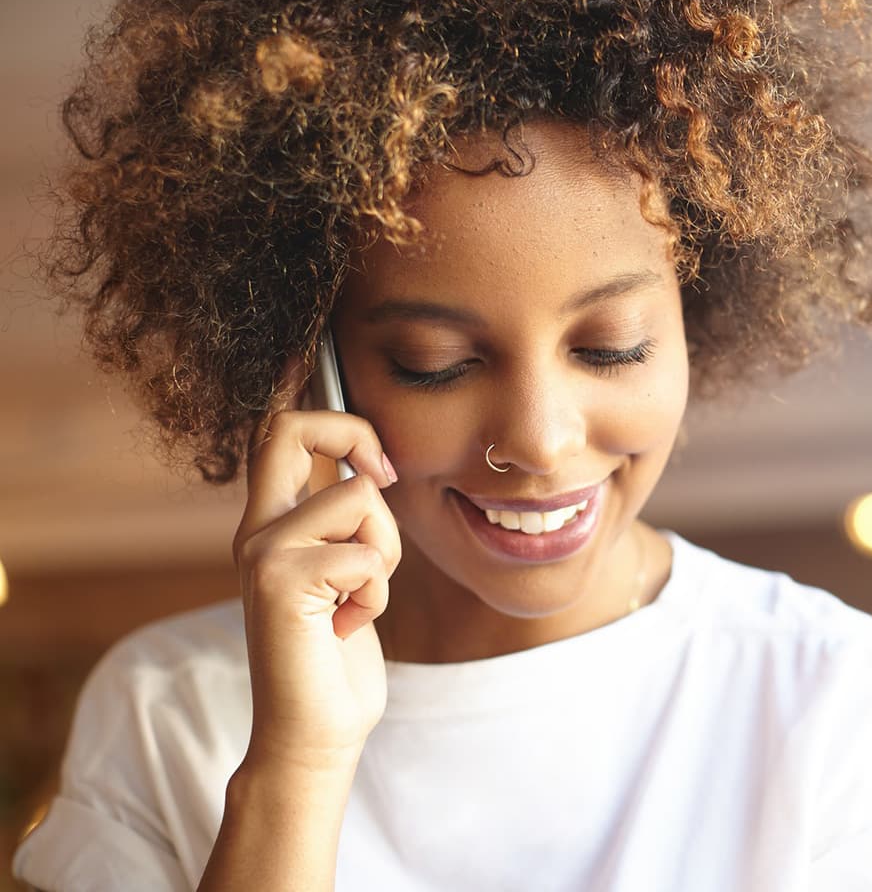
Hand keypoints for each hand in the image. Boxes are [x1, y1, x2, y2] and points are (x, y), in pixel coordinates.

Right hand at [232, 406, 400, 770]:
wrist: (315, 728)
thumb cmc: (337, 648)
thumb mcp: (345, 571)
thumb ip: (342, 521)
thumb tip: (368, 469)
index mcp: (273, 521)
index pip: (275, 432)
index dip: (300, 388)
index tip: (327, 371)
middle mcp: (256, 528)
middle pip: (292, 427)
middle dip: (351, 431)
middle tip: (382, 475)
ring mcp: (262, 553)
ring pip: (356, 498)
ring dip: (386, 550)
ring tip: (364, 596)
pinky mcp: (278, 584)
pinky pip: (365, 552)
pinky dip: (379, 591)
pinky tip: (353, 624)